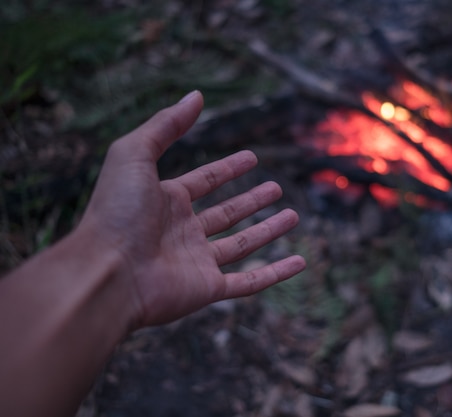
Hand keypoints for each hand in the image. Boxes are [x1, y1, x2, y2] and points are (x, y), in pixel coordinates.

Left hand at [79, 91, 305, 327]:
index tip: (252, 157)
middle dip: (252, 200)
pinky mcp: (208, 289)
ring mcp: (196, 262)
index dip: (228, 168)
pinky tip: (299, 262)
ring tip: (293, 215)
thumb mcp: (134, 154)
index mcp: (165, 202)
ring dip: (269, 231)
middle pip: (226, 213)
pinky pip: (249, 282)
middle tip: (277, 187)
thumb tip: (197, 96)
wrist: (106, 273)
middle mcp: (183, 232)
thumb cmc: (115, 212)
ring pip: (242, 245)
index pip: (205, 181)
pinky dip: (276, 273)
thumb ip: (166, 125)